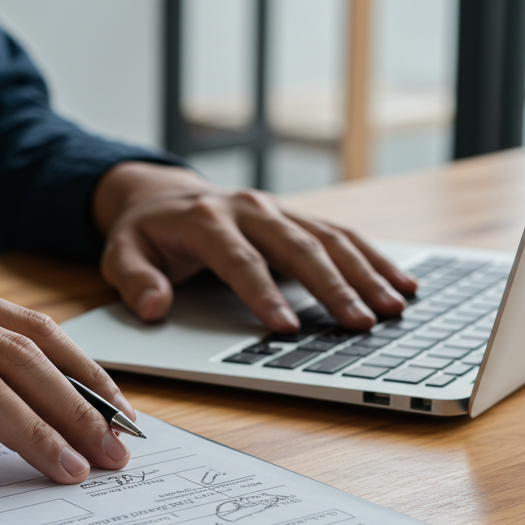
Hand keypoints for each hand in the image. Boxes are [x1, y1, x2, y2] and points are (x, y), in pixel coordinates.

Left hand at [93, 161, 417, 333]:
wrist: (162, 196)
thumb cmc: (145, 234)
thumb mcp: (120, 254)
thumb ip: (133, 280)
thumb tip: (153, 305)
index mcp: (206, 219)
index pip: (239, 260)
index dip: (263, 294)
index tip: (286, 329)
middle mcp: (251, 209)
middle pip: (298, 248)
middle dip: (333, 287)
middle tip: (361, 323)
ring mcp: (280, 210)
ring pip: (331, 239)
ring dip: (366, 274)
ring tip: (394, 308)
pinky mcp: (300, 218)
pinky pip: (344, 236)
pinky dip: (376, 259)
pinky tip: (404, 284)